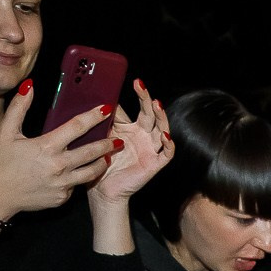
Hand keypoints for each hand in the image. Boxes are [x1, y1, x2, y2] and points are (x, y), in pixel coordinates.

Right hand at [0, 82, 118, 220]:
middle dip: (107, 144)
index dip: (93, 117)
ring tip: (108, 157)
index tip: (106, 110)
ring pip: (90, 172)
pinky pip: (76, 185)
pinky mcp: (62, 197)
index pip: (76, 127)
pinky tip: (81, 172)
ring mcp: (62, 184)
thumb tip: (29, 86)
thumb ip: (19, 108)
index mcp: (46, 147)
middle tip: (119, 140)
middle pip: (91, 152)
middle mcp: (58, 166)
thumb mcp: (5, 132)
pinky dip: (79, 177)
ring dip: (101, 163)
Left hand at [90, 80, 175, 204]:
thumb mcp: (102, 136)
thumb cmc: (102, 162)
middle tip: (140, 85)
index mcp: (131, 128)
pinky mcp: (154, 163)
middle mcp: (143, 136)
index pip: (137, 109)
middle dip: (146, 99)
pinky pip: (166, 153)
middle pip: (150, 115)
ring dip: (161, 117)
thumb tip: (102, 100)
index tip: (134, 82)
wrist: (102, 188)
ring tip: (156, 104)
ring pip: (162, 129)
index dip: (137, 96)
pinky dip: (168, 144)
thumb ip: (105, 120)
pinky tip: (166, 135)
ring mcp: (150, 149)